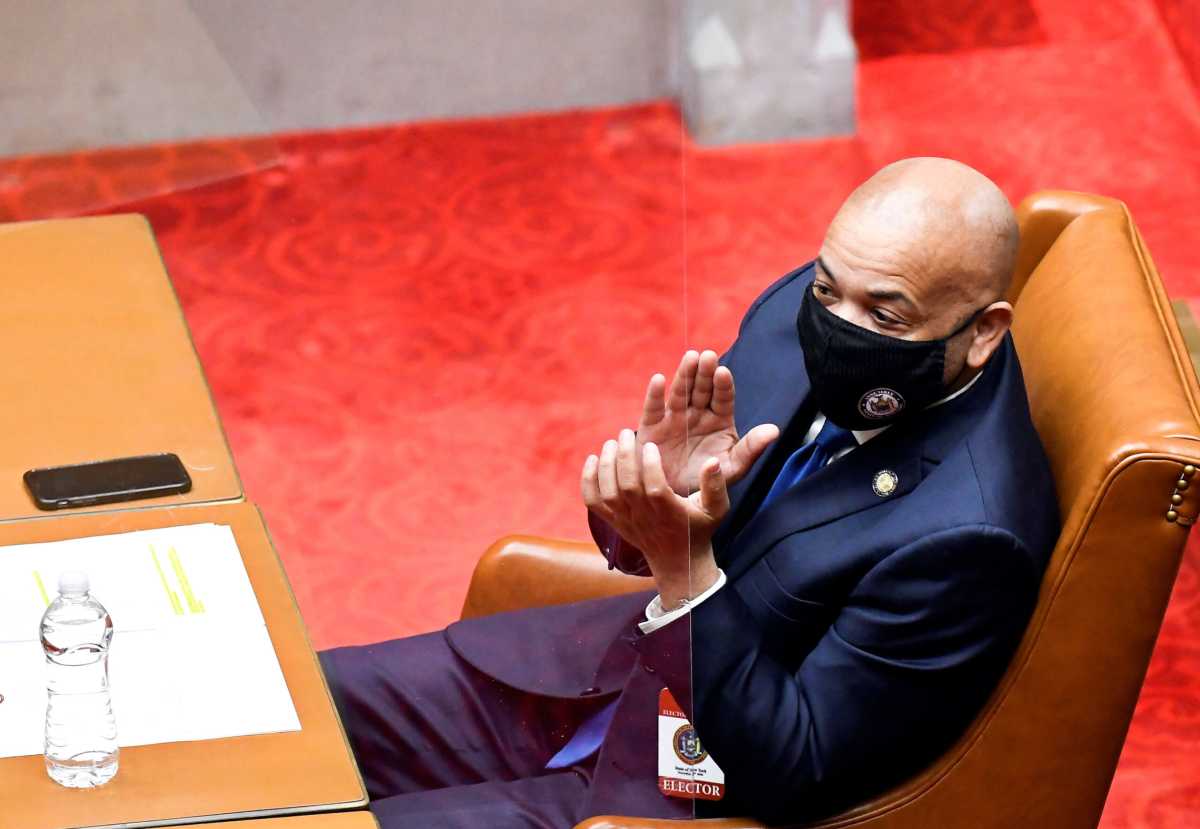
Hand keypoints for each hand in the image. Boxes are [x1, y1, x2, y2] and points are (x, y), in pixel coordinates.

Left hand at [582, 428, 728, 607]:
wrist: (677, 560)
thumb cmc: (698, 529)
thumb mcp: (716, 509)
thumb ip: (715, 485)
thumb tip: (712, 461)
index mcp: (670, 513)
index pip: (654, 489)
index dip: (650, 466)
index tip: (650, 445)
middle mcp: (644, 518)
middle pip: (627, 487)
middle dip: (623, 457)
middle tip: (625, 433)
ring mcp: (626, 520)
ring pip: (608, 493)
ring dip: (606, 465)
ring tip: (611, 442)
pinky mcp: (613, 521)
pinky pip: (593, 503)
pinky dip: (588, 481)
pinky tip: (592, 460)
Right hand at [638, 350, 778, 495]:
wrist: (678, 500)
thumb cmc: (708, 480)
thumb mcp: (733, 467)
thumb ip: (752, 448)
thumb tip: (775, 430)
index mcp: (719, 419)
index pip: (723, 397)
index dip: (723, 385)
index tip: (723, 373)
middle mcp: (697, 414)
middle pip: (701, 389)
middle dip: (704, 373)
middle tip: (707, 356)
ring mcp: (674, 418)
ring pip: (679, 392)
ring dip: (684, 375)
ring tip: (690, 358)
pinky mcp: (652, 427)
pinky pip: (653, 408)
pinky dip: (655, 394)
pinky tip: (659, 380)